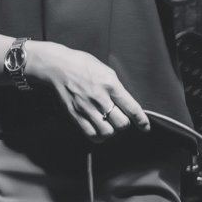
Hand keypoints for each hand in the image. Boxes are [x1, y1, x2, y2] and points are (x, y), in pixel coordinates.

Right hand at [25, 42, 150, 141]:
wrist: (57, 66)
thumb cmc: (81, 65)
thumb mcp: (105, 70)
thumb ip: (116, 88)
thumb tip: (125, 104)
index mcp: (110, 84)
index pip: (132, 107)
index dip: (141, 121)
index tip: (144, 127)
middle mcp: (100, 98)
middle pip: (121, 123)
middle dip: (123, 124)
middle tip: (119, 120)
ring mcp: (87, 108)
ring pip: (107, 132)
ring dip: (111, 131)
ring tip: (108, 125)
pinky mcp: (75, 115)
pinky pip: (91, 134)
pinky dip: (98, 136)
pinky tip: (98, 130)